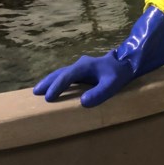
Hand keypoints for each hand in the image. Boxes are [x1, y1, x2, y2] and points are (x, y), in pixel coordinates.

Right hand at [33, 6, 163, 105]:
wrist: (128, 62)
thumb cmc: (120, 73)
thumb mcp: (112, 84)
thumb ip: (99, 93)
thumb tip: (83, 102)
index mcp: (84, 66)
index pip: (66, 77)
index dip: (57, 87)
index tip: (48, 98)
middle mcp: (80, 65)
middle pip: (59, 73)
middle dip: (48, 82)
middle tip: (35, 92)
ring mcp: (81, 67)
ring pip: (62, 73)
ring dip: (51, 81)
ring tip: (39, 91)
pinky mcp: (84, 71)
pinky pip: (67, 76)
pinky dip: (58, 81)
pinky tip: (55, 88)